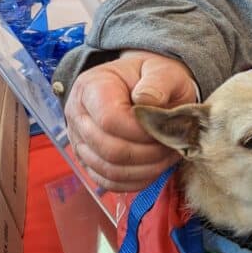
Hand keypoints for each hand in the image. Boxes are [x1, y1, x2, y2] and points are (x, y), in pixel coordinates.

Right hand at [64, 50, 197, 191]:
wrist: (145, 86)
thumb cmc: (153, 78)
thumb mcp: (162, 70)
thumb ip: (158, 82)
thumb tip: (147, 101)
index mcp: (91, 87)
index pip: (110, 120)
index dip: (142, 132)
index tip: (166, 128)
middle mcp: (78, 115)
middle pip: (109, 149)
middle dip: (148, 153)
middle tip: (173, 144)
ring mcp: (80, 140)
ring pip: (109, 170)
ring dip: (146, 168)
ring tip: (168, 154)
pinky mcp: (90, 161)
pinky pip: (110, 182)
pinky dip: (137, 179)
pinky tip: (156, 166)